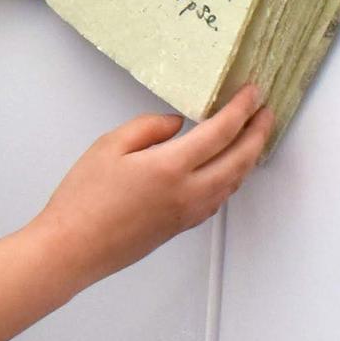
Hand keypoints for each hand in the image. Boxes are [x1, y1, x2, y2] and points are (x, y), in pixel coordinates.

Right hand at [30, 86, 273, 286]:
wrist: (74, 248)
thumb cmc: (84, 199)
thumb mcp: (109, 146)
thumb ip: (148, 128)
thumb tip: (175, 123)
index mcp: (171, 167)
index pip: (221, 132)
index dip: (241, 109)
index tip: (252, 92)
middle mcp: (188, 192)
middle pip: (239, 159)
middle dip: (258, 132)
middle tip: (266, 112)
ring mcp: (188, 212)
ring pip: (233, 181)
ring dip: (249, 156)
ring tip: (253, 137)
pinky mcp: (181, 226)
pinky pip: (219, 197)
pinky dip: (233, 177)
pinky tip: (227, 168)